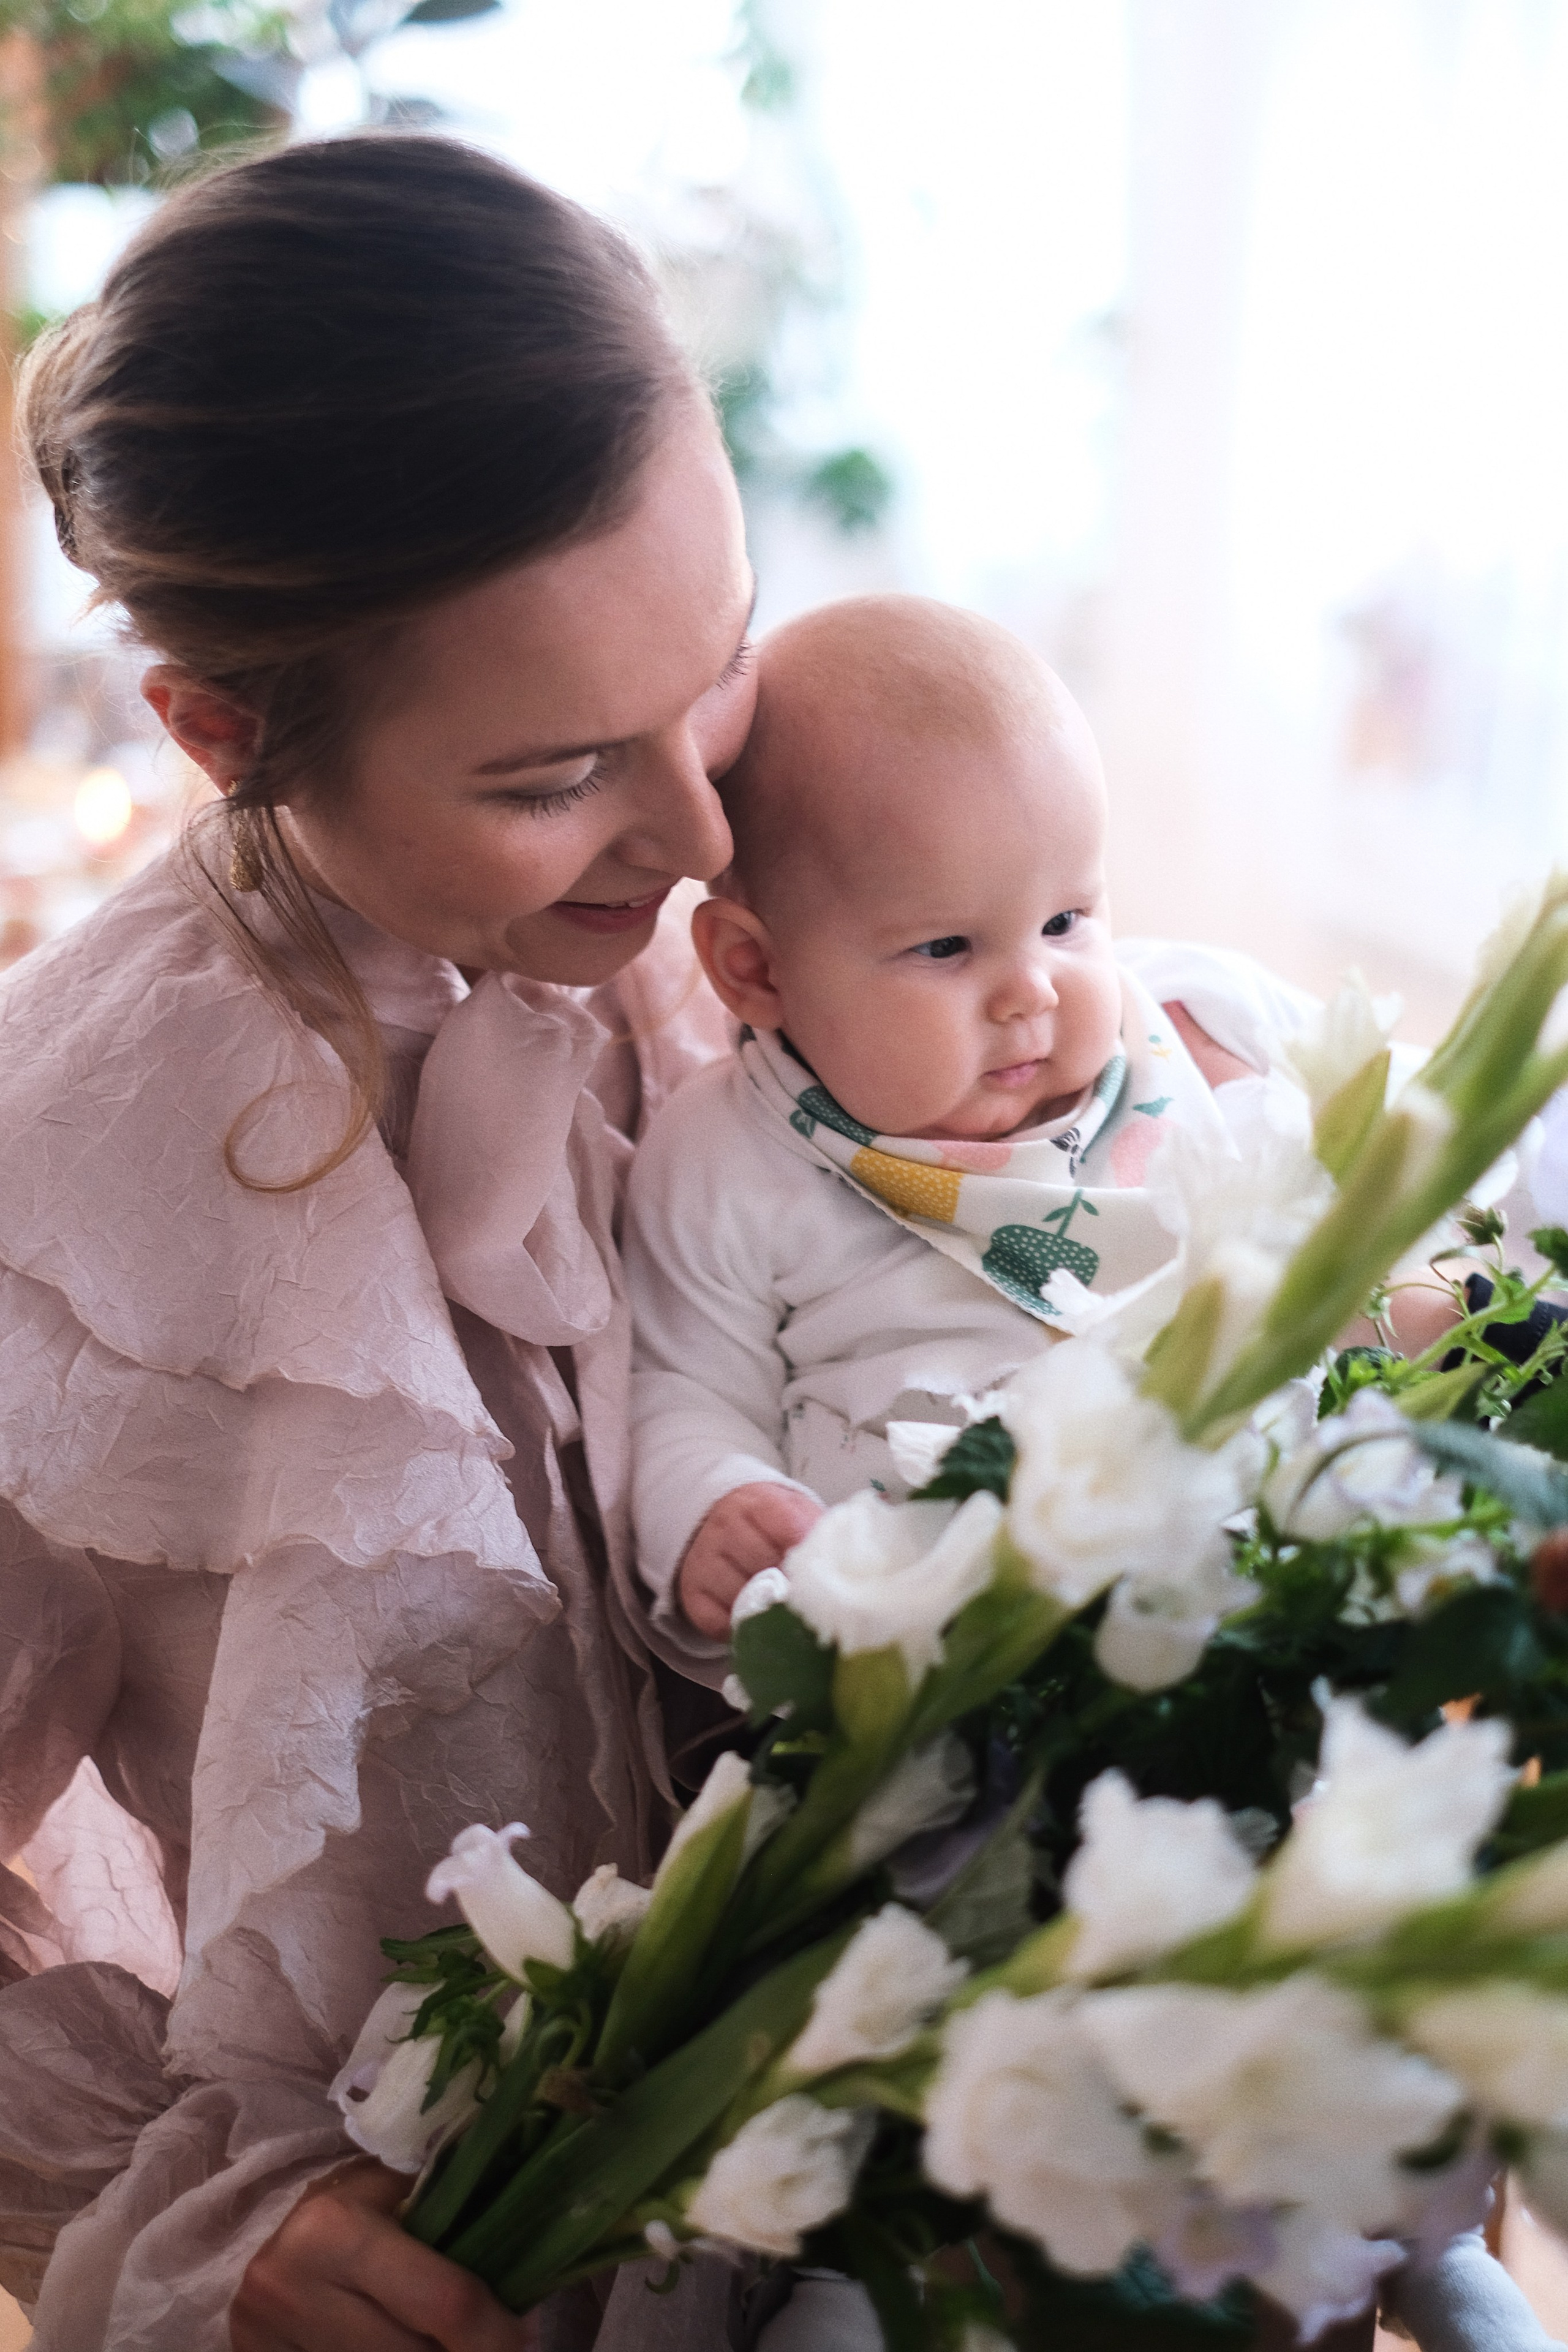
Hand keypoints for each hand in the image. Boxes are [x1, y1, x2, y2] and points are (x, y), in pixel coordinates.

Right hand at [232, 2158, 538, 2351]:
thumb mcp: (399, 2193)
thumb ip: (453, 2214)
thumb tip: (534, 2271)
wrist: (276, 2243)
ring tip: (446, 2343)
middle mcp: (292, 2288)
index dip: (495, 2333)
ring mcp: (265, 2340)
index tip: (524, 2338)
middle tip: (493, 2345)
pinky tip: (404, 2348)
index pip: (443, 2302)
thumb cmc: (356, 2207)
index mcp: (336, 2230)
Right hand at [677, 1482, 824, 1637]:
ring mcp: (704, 1560)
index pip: (787, 1528)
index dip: (808, 1557)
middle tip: (808, 1601)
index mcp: (759, 1503)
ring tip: (783, 1611)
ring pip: (740, 1596)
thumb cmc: (772, 1523)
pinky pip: (716, 1622)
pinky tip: (755, 1621)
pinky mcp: (691, 1591)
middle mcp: (725, 1528)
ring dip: (765, 1609)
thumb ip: (820, 1532)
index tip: (823, 1576)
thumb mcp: (798, 1512)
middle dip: (790, 1587)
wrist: (723, 1515)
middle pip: (764, 1565)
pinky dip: (739, 1629)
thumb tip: (846, 1565)